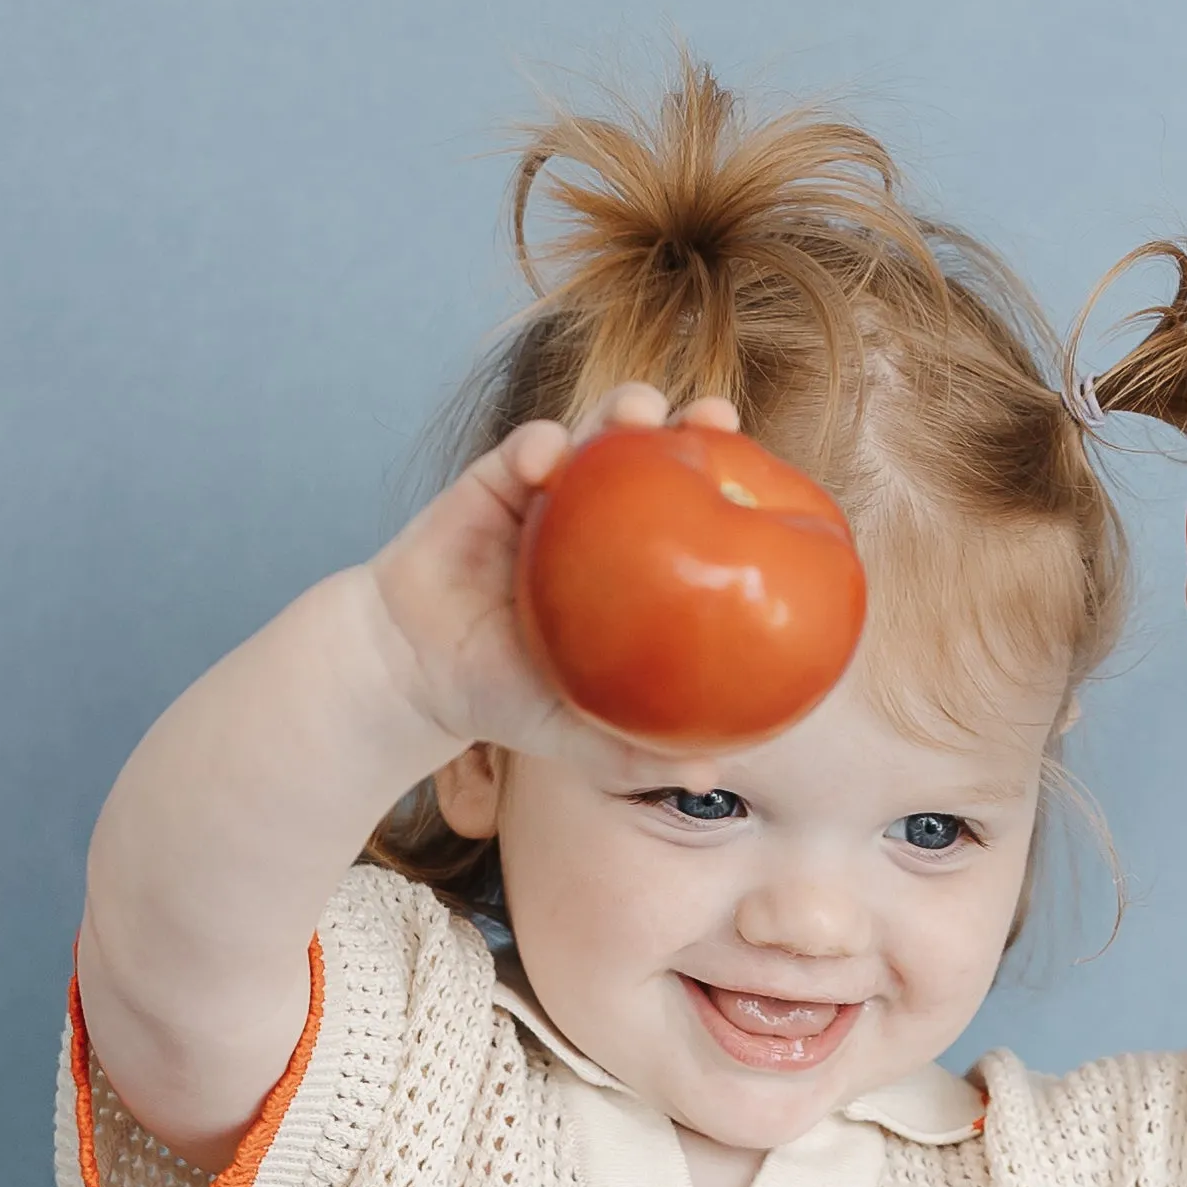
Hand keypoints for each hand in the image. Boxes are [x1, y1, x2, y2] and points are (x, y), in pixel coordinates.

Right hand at [364, 385, 744, 759]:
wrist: (413, 672)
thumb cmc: (503, 699)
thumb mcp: (573, 734)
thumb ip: (630, 752)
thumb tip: (708, 775)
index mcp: (639, 568)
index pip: (701, 518)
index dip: (739, 492)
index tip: (773, 482)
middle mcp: (603, 520)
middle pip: (663, 457)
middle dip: (696, 424)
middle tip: (716, 418)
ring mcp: (552, 493)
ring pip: (599, 433)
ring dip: (622, 411)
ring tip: (638, 413)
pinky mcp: (496, 479)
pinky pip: (524, 448)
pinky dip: (540, 443)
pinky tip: (545, 457)